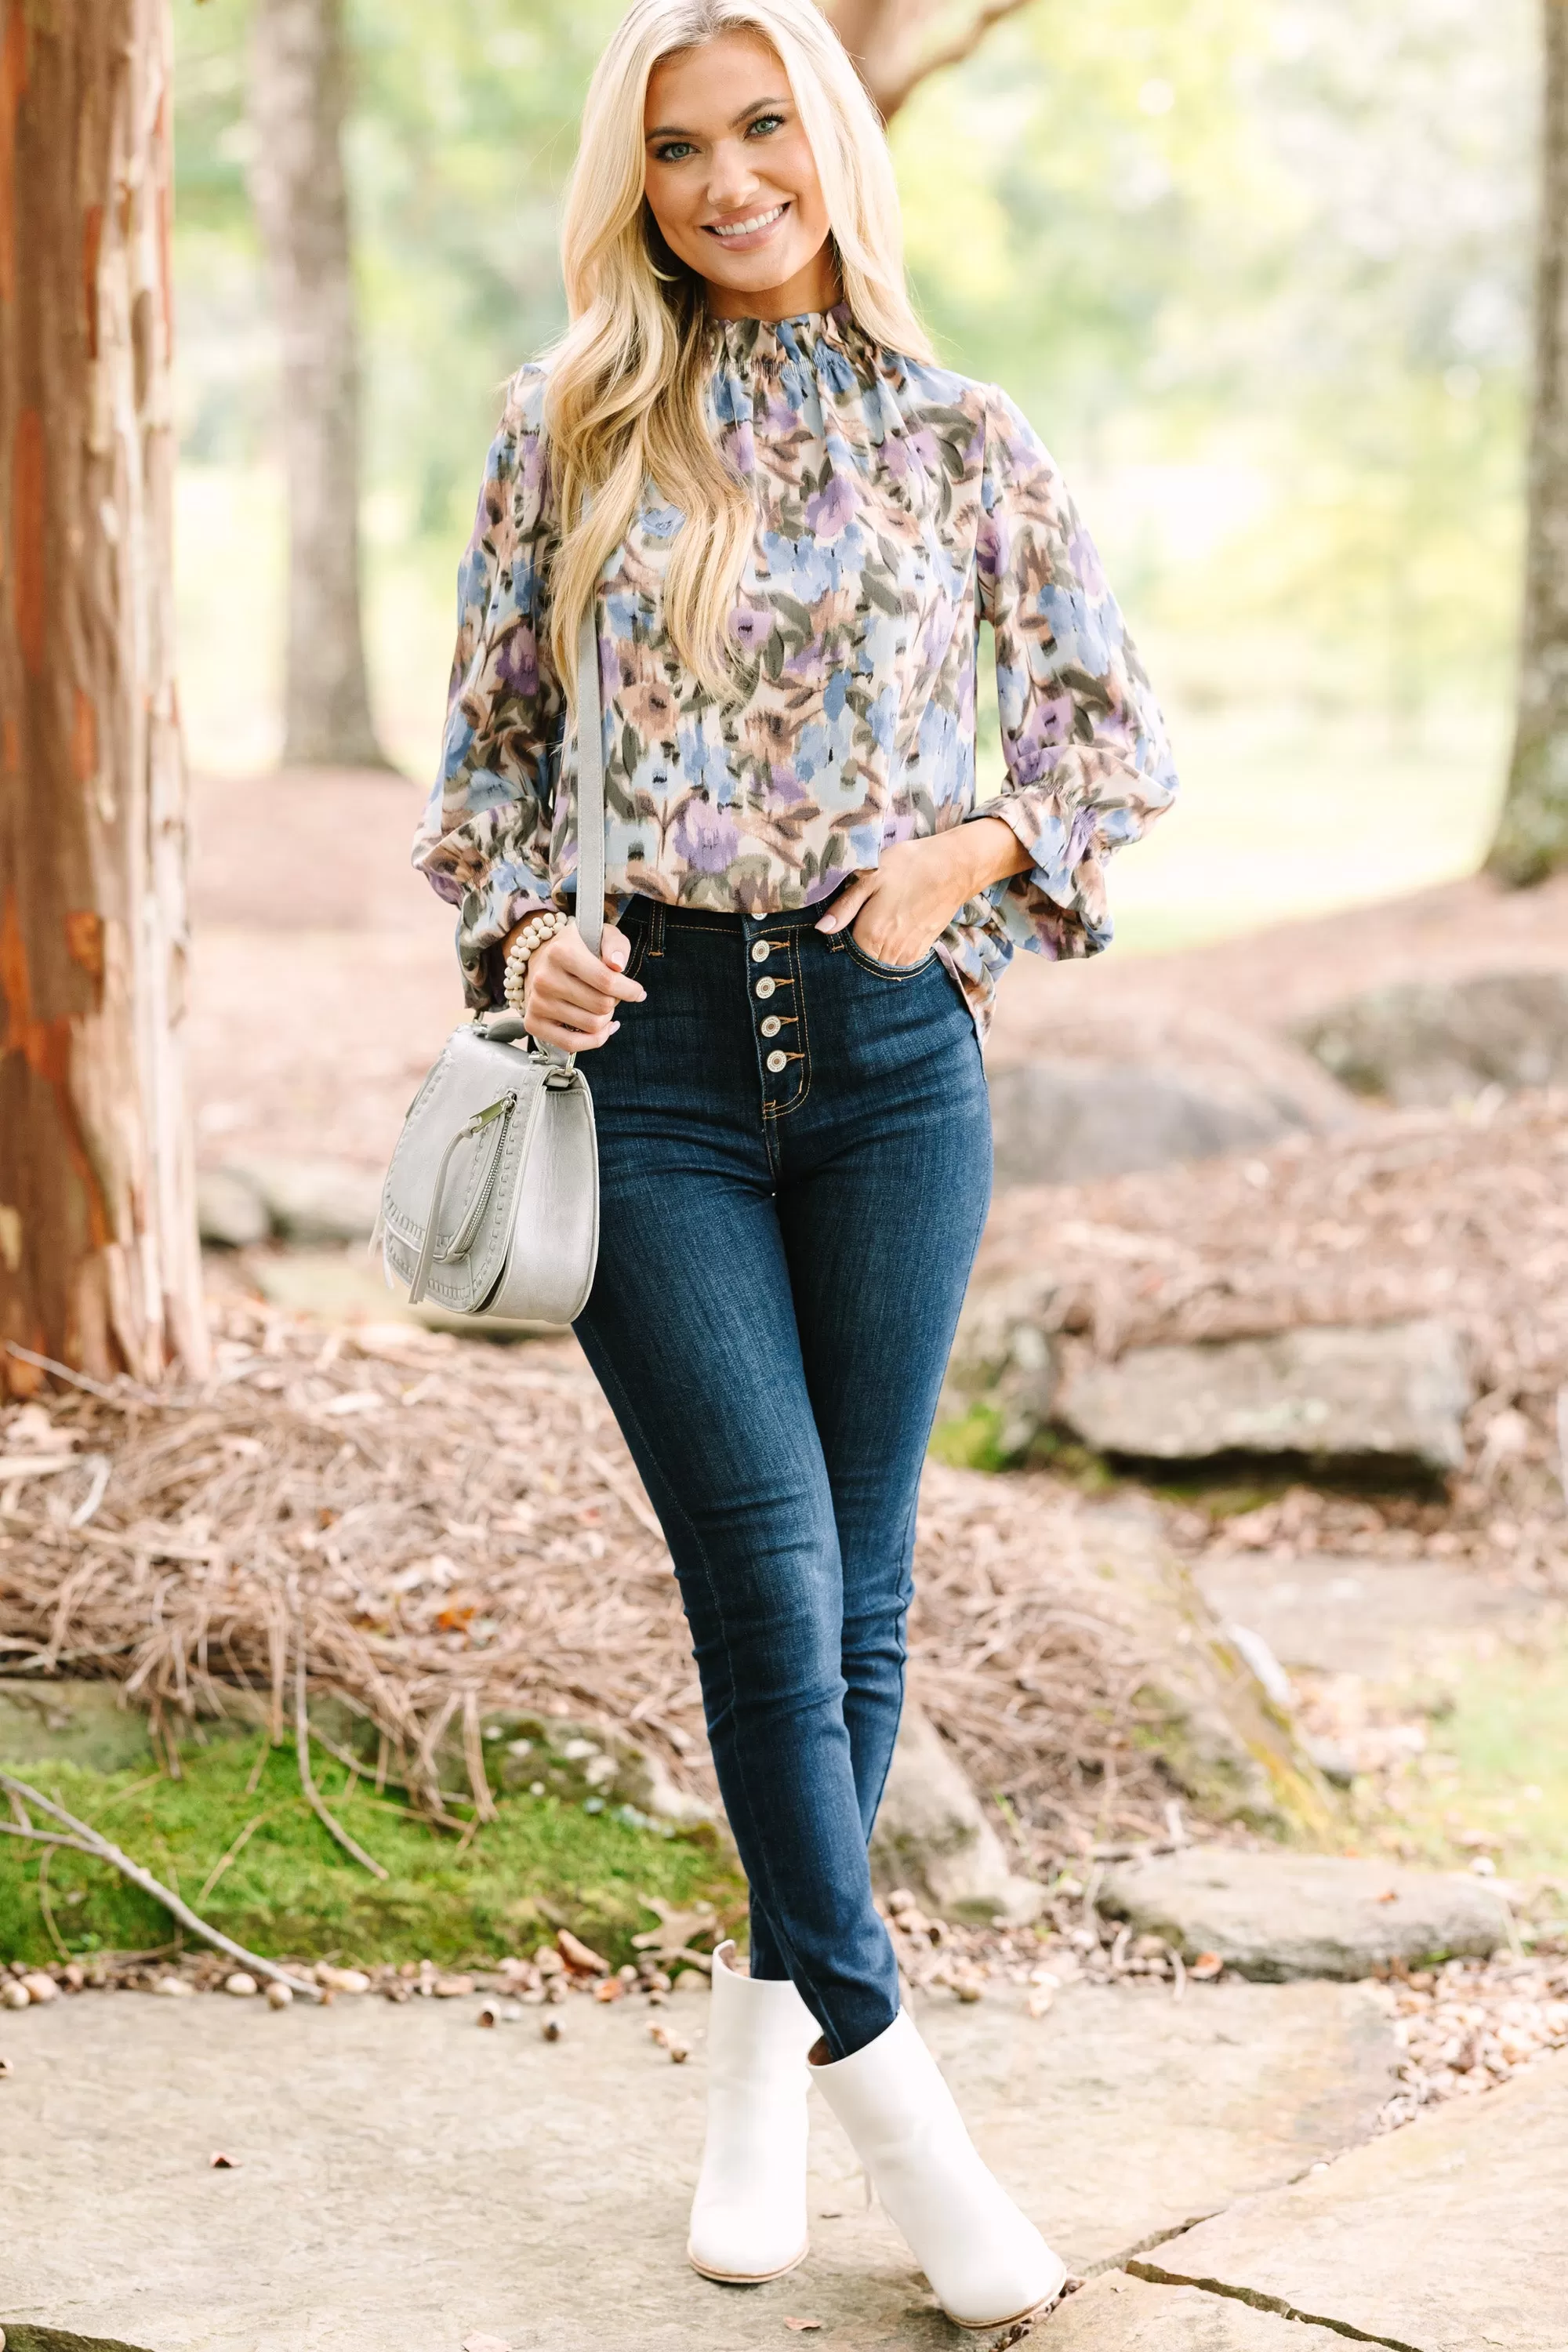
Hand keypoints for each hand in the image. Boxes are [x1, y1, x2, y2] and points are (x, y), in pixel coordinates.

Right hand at [516, 920, 644, 1051]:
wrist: (538, 958)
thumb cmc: (576, 947)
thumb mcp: (599, 933)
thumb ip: (616, 944)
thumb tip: (618, 965)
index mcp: (561, 952)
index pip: (607, 981)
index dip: (630, 990)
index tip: (638, 992)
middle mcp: (545, 978)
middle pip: (602, 1006)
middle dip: (615, 1001)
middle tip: (611, 994)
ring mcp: (537, 1002)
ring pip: (592, 1026)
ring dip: (606, 1018)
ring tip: (600, 1005)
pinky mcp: (533, 1022)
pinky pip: (571, 1044)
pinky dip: (593, 1040)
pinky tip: (601, 1028)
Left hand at [815, 822, 1029, 965]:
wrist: (955, 867)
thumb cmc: (909, 866)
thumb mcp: (870, 877)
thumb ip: (845, 906)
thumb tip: (822, 929)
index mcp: (872, 935)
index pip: (843, 958)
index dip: (833, 951)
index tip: (827, 941)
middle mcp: (889, 952)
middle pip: (861, 967)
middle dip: (851, 957)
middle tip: (848, 934)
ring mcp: (908, 954)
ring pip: (879, 967)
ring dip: (870, 958)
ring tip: (868, 933)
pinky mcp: (921, 951)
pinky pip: (897, 963)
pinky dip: (887, 955)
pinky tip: (885, 936)